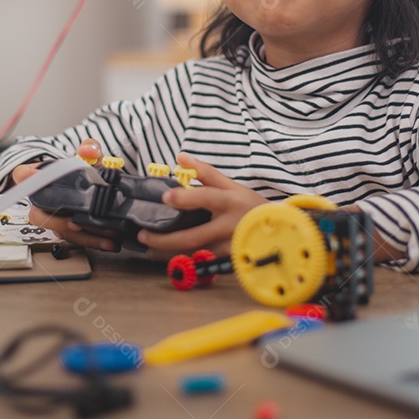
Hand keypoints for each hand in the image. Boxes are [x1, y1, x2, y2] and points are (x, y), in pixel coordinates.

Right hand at [19, 139, 121, 251]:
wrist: (95, 182)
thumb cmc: (85, 168)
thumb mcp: (89, 154)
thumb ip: (89, 148)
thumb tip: (88, 150)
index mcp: (42, 177)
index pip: (23, 174)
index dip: (25, 176)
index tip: (32, 176)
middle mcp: (44, 200)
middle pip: (38, 215)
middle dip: (58, 222)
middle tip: (76, 223)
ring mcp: (56, 217)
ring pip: (60, 232)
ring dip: (82, 237)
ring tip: (106, 237)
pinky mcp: (69, 229)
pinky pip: (76, 238)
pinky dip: (93, 241)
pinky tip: (109, 242)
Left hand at [136, 152, 266, 257]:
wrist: (275, 230)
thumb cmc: (250, 205)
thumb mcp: (231, 185)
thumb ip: (205, 172)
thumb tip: (181, 157)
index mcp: (229, 201)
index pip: (205, 198)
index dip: (185, 198)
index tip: (165, 197)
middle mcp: (227, 226)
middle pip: (193, 236)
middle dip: (165, 238)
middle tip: (143, 235)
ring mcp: (227, 246)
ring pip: (193, 254)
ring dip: (168, 253)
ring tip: (148, 249)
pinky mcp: (226, 260)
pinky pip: (199, 261)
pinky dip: (181, 260)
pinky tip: (165, 257)